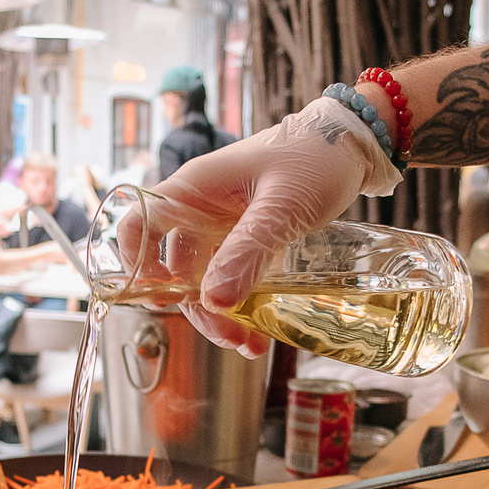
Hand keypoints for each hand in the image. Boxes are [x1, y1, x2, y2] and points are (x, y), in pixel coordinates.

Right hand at [158, 98, 401, 352]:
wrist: (353, 144)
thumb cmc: (316, 158)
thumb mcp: (283, 206)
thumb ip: (248, 251)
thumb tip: (214, 301)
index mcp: (195, 189)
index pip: (139, 223)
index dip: (135, 262)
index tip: (158, 300)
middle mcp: (201, 208)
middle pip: (175, 267)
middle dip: (197, 308)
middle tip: (232, 337)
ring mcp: (223, 223)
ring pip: (205, 278)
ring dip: (220, 313)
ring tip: (251, 343)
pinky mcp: (246, 236)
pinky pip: (231, 275)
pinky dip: (241, 302)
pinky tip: (260, 325)